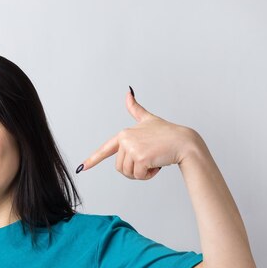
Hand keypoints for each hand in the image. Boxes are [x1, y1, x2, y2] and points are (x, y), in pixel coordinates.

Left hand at [76, 88, 199, 179]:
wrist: (184, 142)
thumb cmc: (168, 133)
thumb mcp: (148, 119)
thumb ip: (135, 109)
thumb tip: (128, 91)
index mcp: (124, 134)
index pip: (105, 149)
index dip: (93, 159)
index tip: (82, 168)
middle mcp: (125, 140)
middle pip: (120, 168)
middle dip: (134, 169)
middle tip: (149, 160)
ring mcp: (132, 148)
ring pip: (128, 173)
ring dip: (142, 173)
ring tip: (153, 161)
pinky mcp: (140, 158)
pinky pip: (138, 175)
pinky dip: (148, 175)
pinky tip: (157, 164)